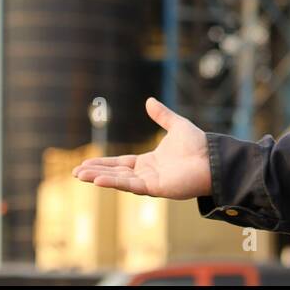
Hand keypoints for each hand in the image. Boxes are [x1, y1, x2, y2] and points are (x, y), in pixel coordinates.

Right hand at [72, 97, 211, 199]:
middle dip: (95, 172)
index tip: (85, 164)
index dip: (103, 164)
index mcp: (149, 162)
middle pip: (116, 173)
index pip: (121, 163)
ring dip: (100, 177)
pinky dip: (115, 183)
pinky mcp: (156, 188)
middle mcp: (147, 174)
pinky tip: (98, 180)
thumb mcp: (176, 125)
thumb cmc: (199, 145)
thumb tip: (149, 100)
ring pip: (120, 180)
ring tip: (80, 175)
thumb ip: (162, 115)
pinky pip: (131, 186)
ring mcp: (150, 182)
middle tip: (76, 172)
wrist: (213, 158)